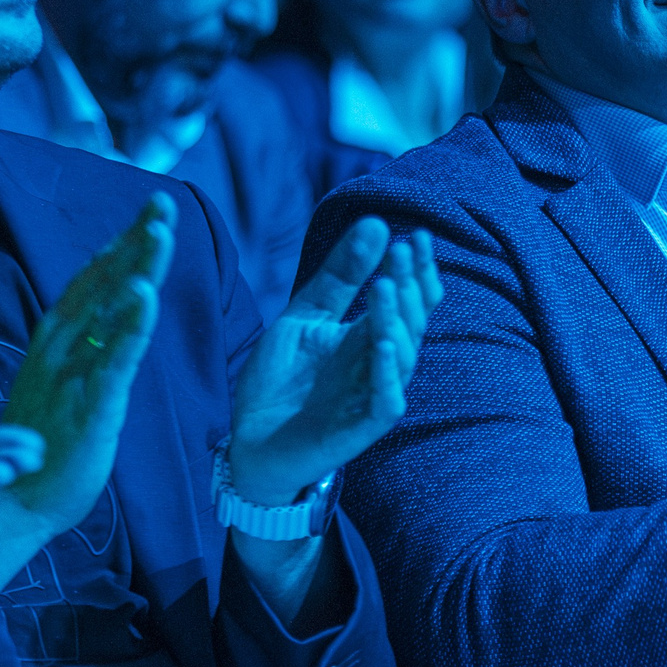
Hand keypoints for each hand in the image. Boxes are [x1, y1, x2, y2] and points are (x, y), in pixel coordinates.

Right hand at [0, 195, 171, 592]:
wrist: (11, 507)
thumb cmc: (37, 451)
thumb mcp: (63, 390)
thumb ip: (84, 354)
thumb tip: (111, 322)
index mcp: (53, 346)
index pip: (90, 285)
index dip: (120, 247)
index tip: (149, 215)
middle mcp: (59, 353)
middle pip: (101, 285)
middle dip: (134, 243)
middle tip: (162, 204)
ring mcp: (72, 378)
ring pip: (110, 313)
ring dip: (137, 269)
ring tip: (161, 232)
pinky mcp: (89, 409)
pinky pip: (113, 360)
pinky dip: (130, 326)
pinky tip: (145, 296)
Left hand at [228, 220, 440, 505]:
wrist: (249, 442)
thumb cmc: (280, 381)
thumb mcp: (304, 316)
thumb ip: (338, 275)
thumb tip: (375, 224)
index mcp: (370, 337)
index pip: (409, 299)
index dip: (416, 270)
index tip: (415, 234)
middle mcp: (381, 364)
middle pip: (411, 321)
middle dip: (409, 285)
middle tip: (401, 250)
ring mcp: (374, 395)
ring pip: (403, 355)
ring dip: (396, 320)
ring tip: (385, 285)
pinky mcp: (362, 427)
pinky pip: (386, 399)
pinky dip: (388, 372)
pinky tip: (384, 342)